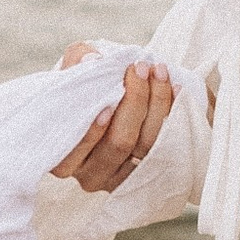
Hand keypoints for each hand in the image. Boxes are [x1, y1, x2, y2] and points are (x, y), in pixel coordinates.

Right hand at [50, 52, 173, 194]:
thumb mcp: (68, 76)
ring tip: (159, 71)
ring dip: (157, 103)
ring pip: (146, 145)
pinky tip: (176, 89)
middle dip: (134, 102)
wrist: (100, 106)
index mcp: (63, 161)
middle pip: (119, 144)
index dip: (94, 131)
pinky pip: (165, 145)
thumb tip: (93, 60)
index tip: (107, 103)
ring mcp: (120, 178)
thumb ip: (74, 64)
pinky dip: (172, 114)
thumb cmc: (79, 95)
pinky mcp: (145, 173)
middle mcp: (90, 176)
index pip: (78, 150)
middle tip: (140, 67)